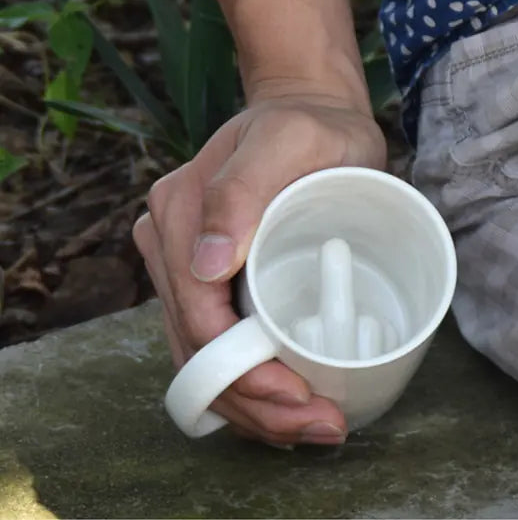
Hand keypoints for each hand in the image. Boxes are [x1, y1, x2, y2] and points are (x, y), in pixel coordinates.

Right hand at [133, 91, 385, 446]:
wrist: (311, 115)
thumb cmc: (310, 128)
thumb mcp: (290, 142)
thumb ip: (243, 192)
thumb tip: (206, 267)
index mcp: (180, 216)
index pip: (198, 318)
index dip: (242, 371)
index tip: (299, 396)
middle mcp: (171, 247)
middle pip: (197, 351)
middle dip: (254, 403)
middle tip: (320, 427)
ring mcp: (187, 267)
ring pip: (202, 360)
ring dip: (251, 407)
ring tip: (311, 427)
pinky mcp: (210, 282)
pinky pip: (216, 347)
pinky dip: (247, 386)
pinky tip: (284, 408)